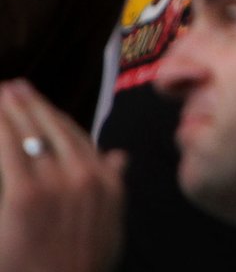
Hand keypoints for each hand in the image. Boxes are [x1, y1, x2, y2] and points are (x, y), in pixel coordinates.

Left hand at [0, 80, 124, 271]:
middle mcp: (86, 176)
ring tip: (2, 94)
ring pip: (34, 133)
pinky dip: (2, 127)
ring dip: (15, 109)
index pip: (79, 138)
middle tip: (14, 86)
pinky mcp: (26, 195)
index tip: (41, 105)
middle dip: (33, 105)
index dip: (56, 117)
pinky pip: (11, 149)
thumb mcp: (109, 227)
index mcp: (107, 183)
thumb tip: (120, 157)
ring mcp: (57, 184)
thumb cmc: (80, 266)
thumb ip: (114, 188)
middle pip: (55, 129)